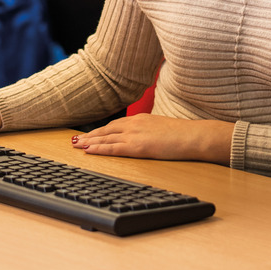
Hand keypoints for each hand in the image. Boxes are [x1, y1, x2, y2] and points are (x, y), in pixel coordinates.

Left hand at [71, 113, 232, 164]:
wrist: (194, 136)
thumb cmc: (184, 135)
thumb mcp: (163, 129)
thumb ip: (151, 132)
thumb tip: (146, 139)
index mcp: (141, 119)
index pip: (116, 125)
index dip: (101, 130)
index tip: (90, 134)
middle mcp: (135, 123)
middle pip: (107, 130)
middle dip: (90, 136)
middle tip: (75, 140)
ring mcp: (135, 134)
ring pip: (106, 138)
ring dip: (90, 142)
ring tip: (77, 146)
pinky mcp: (138, 146)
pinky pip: (114, 148)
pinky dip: (99, 149)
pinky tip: (89, 151)